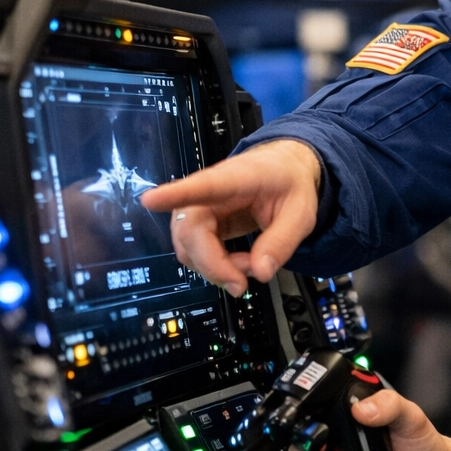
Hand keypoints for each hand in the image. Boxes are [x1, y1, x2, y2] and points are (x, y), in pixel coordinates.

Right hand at [139, 139, 322, 295]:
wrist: (284, 169)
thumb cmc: (289, 183)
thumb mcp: (301, 213)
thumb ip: (281, 242)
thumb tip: (260, 272)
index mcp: (236, 179)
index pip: (202, 186)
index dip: (175, 194)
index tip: (150, 199)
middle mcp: (208, 193)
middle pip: (190, 233)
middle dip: (214, 266)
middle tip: (244, 281)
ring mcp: (200, 209)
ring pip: (188, 248)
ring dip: (216, 268)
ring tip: (251, 265)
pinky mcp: (200, 225)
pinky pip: (195, 253)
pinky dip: (216, 267)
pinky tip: (240, 264)